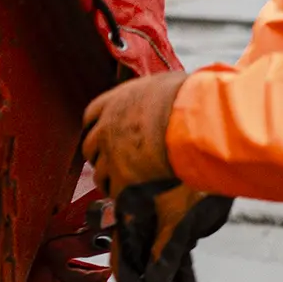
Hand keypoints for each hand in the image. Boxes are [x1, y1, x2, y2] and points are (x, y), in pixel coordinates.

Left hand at [81, 72, 188, 197]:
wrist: (191, 122)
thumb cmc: (183, 99)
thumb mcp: (160, 84)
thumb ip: (150, 95)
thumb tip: (161, 97)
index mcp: (113, 103)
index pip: (91, 117)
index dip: (97, 127)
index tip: (103, 134)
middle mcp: (106, 129)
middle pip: (90, 147)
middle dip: (99, 155)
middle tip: (113, 161)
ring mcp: (112, 156)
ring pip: (99, 174)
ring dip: (110, 179)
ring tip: (124, 184)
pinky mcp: (124, 179)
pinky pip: (116, 193)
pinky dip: (124, 196)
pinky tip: (134, 197)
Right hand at [109, 180, 232, 281]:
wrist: (215, 153)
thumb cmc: (193, 181)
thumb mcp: (179, 222)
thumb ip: (163, 255)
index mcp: (133, 219)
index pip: (125, 261)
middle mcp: (144, 223)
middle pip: (144, 267)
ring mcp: (163, 224)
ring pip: (163, 265)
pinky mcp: (182, 225)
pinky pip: (180, 257)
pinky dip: (186, 278)